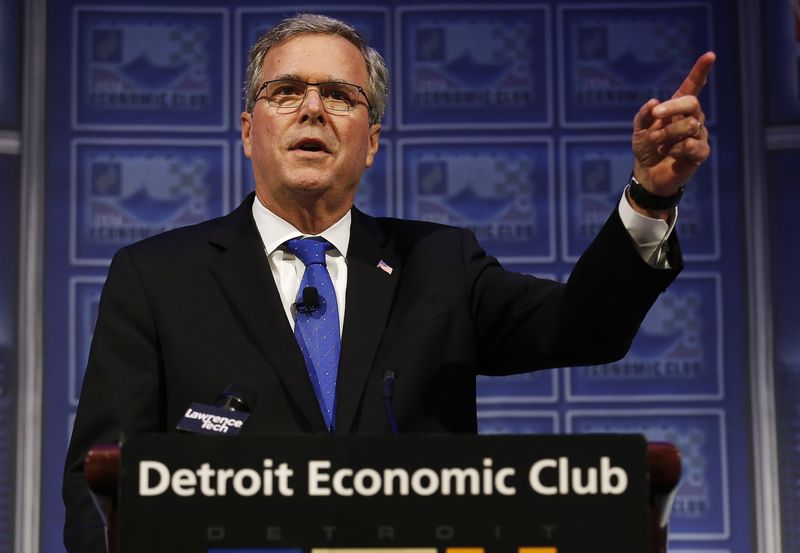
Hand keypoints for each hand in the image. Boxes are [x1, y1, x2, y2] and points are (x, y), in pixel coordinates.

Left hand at [631, 52, 715, 203]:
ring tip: (656, 142)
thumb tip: (654, 102)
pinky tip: (667, 152)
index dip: (700, 71)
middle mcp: (692, 118)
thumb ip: (644, 115)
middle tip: (655, 117)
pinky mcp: (700, 152)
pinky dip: (675, 149)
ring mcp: (698, 134)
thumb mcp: (639, 129)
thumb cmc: (646, 147)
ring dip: (668, 134)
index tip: (710, 55)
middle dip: (672, 108)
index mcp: (678, 108)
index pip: (692, 86)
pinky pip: (692, 145)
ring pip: (690, 125)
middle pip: (692, 103)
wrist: (647, 174)